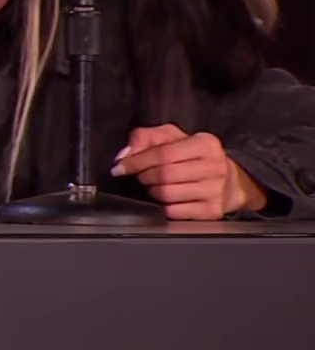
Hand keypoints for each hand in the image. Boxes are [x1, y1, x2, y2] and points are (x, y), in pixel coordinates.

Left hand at [111, 124, 263, 219]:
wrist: (230, 182)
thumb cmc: (194, 157)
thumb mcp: (173, 138)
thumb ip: (145, 137)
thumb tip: (124, 155)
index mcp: (205, 143)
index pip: (163, 153)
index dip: (136, 161)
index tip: (120, 167)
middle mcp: (215, 166)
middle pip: (164, 174)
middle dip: (144, 176)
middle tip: (142, 176)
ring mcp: (216, 190)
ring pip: (167, 194)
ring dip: (152, 191)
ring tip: (156, 185)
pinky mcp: (212, 211)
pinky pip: (174, 212)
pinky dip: (162, 206)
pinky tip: (167, 199)